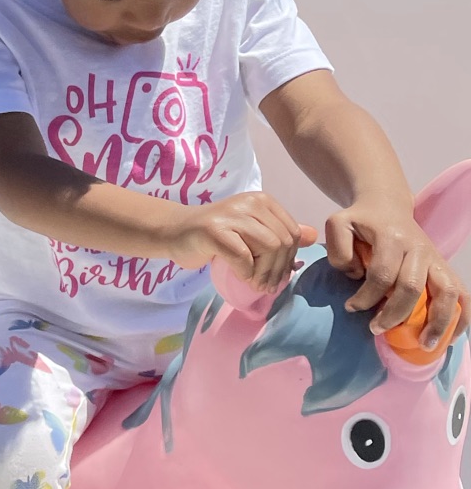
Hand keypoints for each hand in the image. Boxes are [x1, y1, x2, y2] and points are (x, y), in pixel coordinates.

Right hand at [167, 191, 316, 291]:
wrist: (175, 232)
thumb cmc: (214, 235)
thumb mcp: (251, 231)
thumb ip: (279, 232)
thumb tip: (313, 236)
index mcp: (262, 201)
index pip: (291, 232)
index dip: (289, 259)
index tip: (278, 276)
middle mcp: (250, 203)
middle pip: (282, 241)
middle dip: (278, 270)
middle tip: (266, 286)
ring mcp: (231, 215)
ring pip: (268, 247)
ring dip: (264, 273)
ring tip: (255, 284)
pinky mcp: (214, 231)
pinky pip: (243, 256)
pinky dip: (245, 272)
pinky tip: (241, 277)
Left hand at [326, 204, 468, 349]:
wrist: (387, 206)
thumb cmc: (361, 221)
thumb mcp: (339, 224)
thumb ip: (337, 248)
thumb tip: (355, 275)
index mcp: (392, 237)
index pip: (382, 274)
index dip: (365, 297)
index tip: (351, 308)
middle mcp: (419, 247)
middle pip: (413, 287)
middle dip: (394, 314)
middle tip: (375, 330)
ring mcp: (436, 258)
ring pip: (446, 291)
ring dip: (437, 321)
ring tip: (424, 345)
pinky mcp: (445, 267)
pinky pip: (462, 293)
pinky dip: (461, 316)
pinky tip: (449, 337)